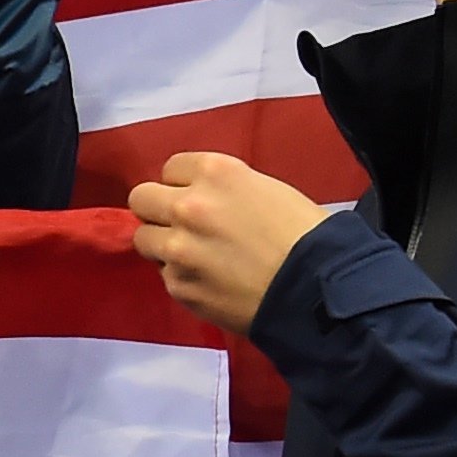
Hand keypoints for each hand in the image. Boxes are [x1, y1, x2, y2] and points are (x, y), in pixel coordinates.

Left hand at [127, 152, 335, 334]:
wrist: (315, 289)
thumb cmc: (304, 235)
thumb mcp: (266, 189)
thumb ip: (223, 189)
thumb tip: (201, 199)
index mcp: (214, 173)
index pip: (171, 167)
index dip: (183, 183)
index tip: (197, 196)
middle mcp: (188, 206)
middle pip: (141, 198)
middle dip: (158, 209)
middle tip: (180, 223)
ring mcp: (177, 248)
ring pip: (143, 238)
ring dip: (162, 244)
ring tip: (193, 256)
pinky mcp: (177, 285)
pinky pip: (164, 274)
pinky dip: (181, 276)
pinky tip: (210, 281)